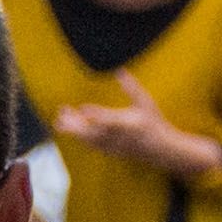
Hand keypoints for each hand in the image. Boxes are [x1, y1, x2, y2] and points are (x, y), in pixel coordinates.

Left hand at [54, 95, 204, 172]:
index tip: (83, 108)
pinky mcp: (110, 151)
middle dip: (75, 124)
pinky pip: (91, 145)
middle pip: (93, 132)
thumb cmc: (154, 123)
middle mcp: (118, 137)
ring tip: (59, 120)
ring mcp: (113, 146)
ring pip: (89, 140)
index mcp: (128, 124)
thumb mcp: (145, 102)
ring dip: (73, 130)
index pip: (110, 120)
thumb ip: (131, 87)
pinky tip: (71, 128)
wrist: (161, 150)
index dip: (96, 115)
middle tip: (61, 112)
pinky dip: (80, 137)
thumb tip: (119, 70)